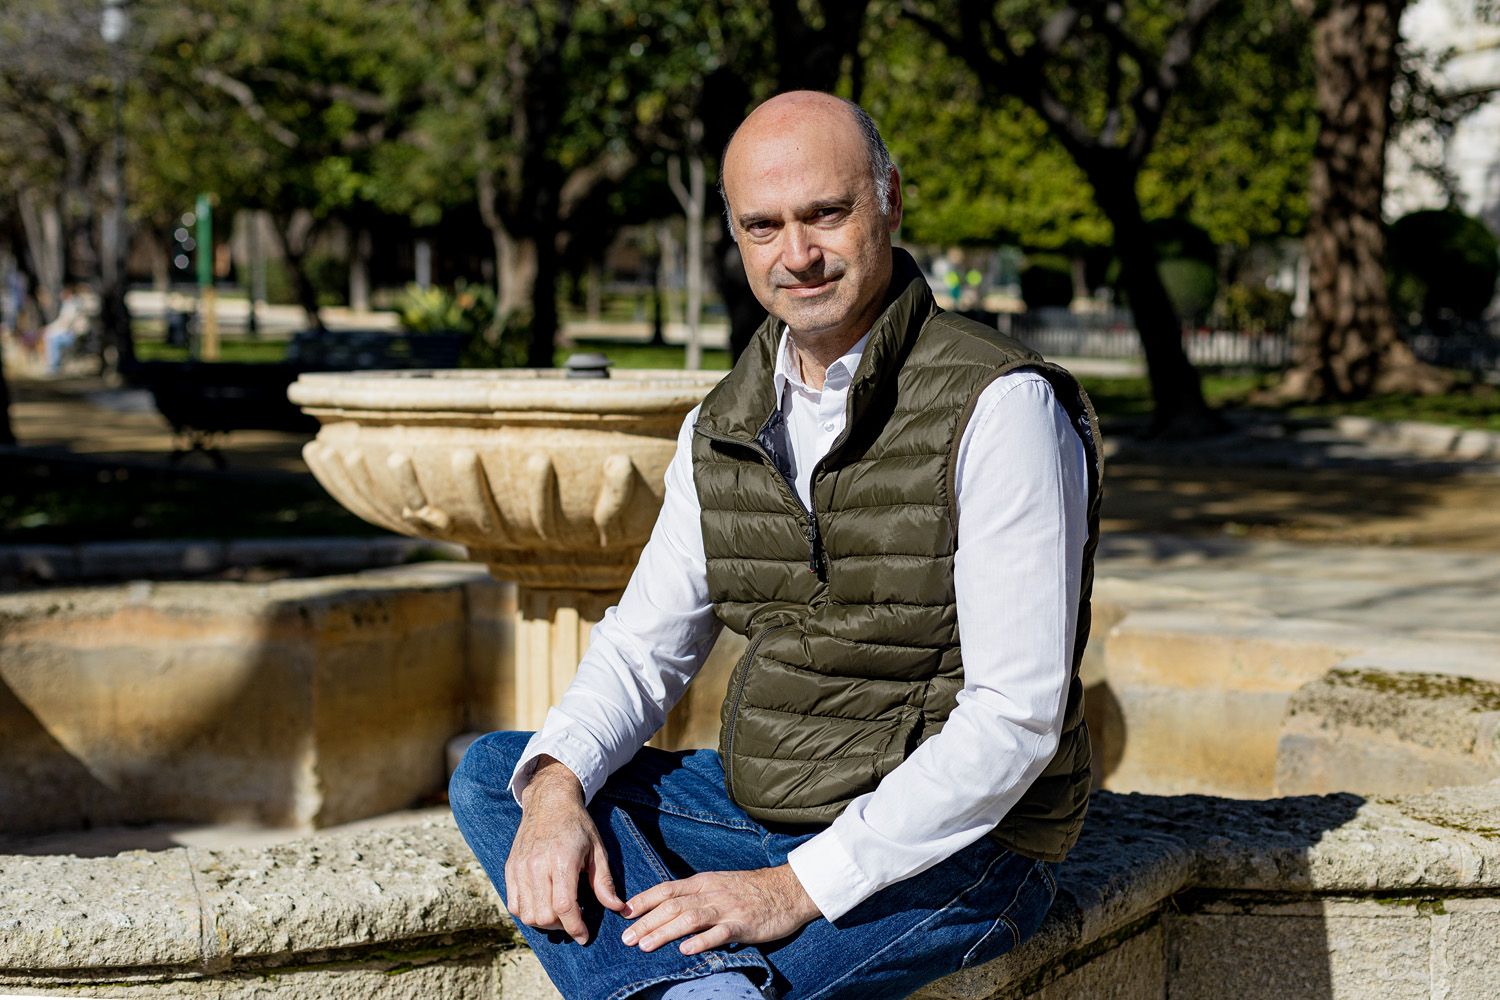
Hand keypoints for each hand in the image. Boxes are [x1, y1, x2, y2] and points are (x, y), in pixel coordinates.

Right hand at [505, 755, 624, 944]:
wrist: (549, 802)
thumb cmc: (577, 825)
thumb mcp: (597, 850)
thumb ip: (604, 882)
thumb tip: (617, 908)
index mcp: (562, 859)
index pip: (564, 906)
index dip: (575, 927)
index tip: (584, 936)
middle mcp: (537, 865)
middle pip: (543, 915)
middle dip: (562, 926)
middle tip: (575, 921)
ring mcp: (520, 867)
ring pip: (527, 914)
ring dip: (544, 923)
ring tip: (559, 914)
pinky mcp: (510, 868)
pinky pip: (514, 904)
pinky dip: (527, 913)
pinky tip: (542, 906)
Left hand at [620, 865, 820, 954]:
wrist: (786, 889)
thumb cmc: (750, 891)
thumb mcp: (718, 886)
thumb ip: (694, 896)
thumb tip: (665, 909)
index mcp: (702, 883)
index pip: (667, 889)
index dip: (644, 900)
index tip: (623, 913)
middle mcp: (710, 893)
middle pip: (672, 906)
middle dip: (647, 922)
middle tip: (626, 939)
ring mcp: (726, 908)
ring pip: (690, 918)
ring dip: (665, 932)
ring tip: (646, 945)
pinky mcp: (743, 924)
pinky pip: (719, 932)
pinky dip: (701, 941)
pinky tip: (686, 950)